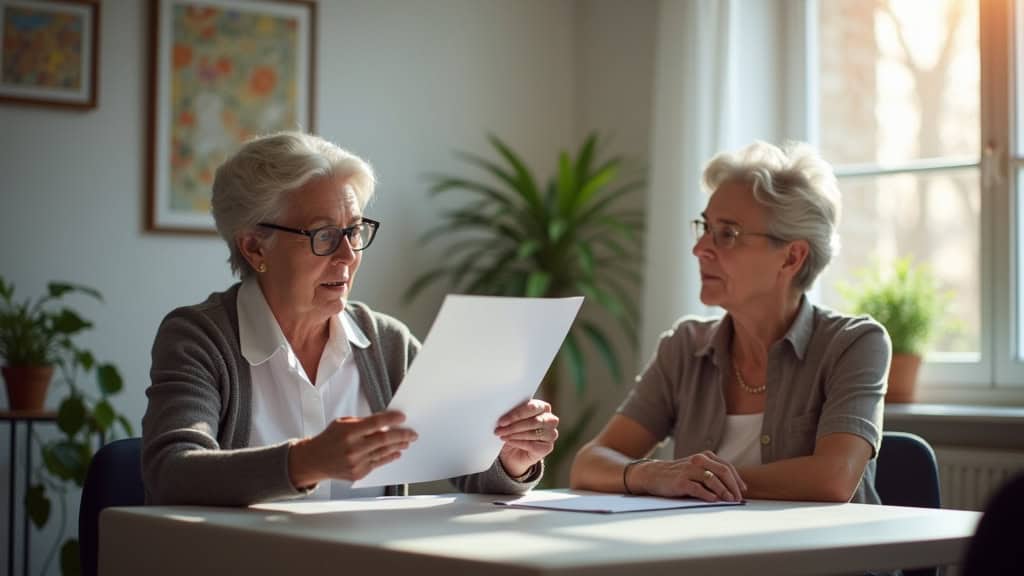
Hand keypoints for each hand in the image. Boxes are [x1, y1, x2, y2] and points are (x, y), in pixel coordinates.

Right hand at [288, 410, 417, 487]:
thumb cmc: (329, 439)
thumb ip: (362, 423)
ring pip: (383, 452)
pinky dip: (389, 457)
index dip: (391, 419)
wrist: (313, 460)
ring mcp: (356, 463)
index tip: (402, 417)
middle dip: (402, 435)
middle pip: (384, 440)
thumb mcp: (342, 423)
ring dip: (399, 446)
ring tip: (408, 441)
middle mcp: (353, 448)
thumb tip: (385, 422)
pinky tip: (397, 452)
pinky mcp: (358, 473)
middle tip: (412, 433)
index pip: (376, 423)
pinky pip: (378, 463)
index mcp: (348, 432)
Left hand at [494, 399, 558, 477]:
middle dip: (514, 426)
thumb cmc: (513, 430)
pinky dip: (518, 443)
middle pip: (534, 421)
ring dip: (515, 435)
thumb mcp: (511, 420)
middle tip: (499, 430)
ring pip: (534, 433)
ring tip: (502, 436)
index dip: (516, 414)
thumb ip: (511, 414)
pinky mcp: (547, 447)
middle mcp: (550, 419)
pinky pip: (532, 445)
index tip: (502, 421)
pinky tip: (509, 442)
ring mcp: (551, 434)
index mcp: (543, 407)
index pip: (532, 407)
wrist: (513, 452)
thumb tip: (502, 414)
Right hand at [632, 451, 746, 501]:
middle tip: (738, 498)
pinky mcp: (680, 481)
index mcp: (704, 456)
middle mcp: (698, 460)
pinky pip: (697, 488)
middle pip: (722, 472)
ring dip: (723, 491)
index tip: (742, 490)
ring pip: (712, 479)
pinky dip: (707, 495)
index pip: (726, 467)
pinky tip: (714, 500)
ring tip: (729, 500)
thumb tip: (733, 487)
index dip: (736, 479)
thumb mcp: (696, 468)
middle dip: (733, 486)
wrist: (653, 474)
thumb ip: (711, 472)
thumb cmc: (678, 474)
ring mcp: (689, 470)